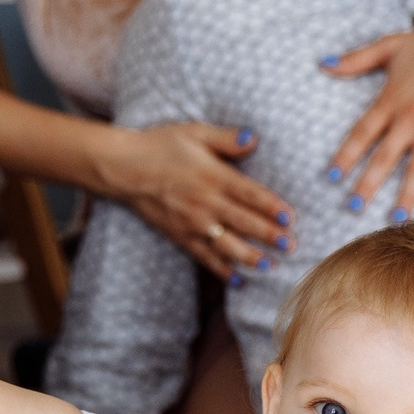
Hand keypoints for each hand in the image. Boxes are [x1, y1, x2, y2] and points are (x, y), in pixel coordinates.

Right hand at [113, 123, 294, 279]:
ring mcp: (192, 223)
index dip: (271, 207)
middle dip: (269, 236)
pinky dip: (221, 270)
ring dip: (250, 257)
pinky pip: (204, 257)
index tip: (291, 218)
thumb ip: (226, 138)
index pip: (249, 194)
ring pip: (227, 245)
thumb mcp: (194, 132)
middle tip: (292, 246)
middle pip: (243, 223)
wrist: (122, 168)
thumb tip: (254, 138)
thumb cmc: (160, 145)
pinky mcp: (180, 236)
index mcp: (212, 176)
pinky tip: (238, 280)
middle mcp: (204, 203)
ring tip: (271, 266)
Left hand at [323, 9, 413, 219]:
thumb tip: (323, 63)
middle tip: (353, 207)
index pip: (361, 133)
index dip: (345, 156)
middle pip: (384, 158)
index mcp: (390, 100)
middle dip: (367, 185)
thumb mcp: (388, 46)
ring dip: (407, 194)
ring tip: (397, 217)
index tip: (332, 176)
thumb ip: (355, 59)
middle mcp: (410, 119)